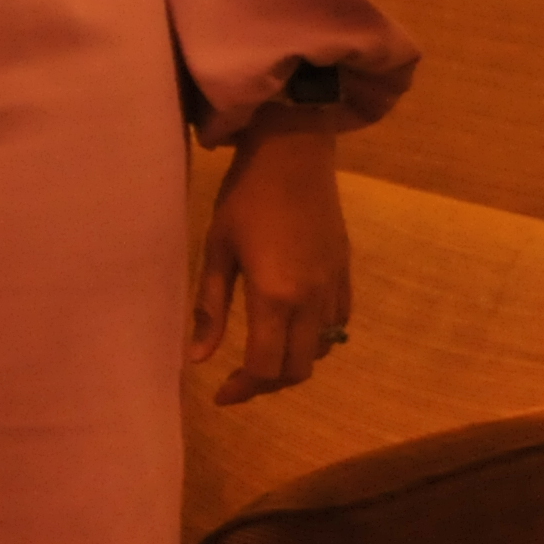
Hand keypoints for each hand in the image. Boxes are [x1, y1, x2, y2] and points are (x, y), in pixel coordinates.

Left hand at [191, 127, 351, 406]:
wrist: (295, 150)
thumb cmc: (246, 195)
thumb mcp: (218, 248)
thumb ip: (210, 307)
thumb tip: (198, 359)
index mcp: (275, 296)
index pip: (265, 367)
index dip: (243, 389)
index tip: (222, 394)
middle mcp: (311, 300)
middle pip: (298, 368)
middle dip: (269, 382)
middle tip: (241, 376)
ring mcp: (333, 286)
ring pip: (323, 349)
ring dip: (294, 360)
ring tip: (267, 350)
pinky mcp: (345, 270)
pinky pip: (339, 322)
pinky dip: (319, 337)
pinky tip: (295, 323)